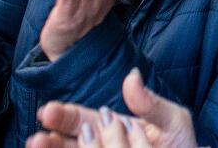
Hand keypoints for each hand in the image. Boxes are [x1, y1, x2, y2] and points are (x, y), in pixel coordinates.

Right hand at [27, 68, 196, 147]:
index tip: (47, 111)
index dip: (64, 116)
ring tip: (37, 146)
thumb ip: (151, 103)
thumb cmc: (180, 144)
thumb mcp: (172, 120)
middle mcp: (102, 145)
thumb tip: (131, 77)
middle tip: (37, 138)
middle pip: (69, 141)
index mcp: (113, 127)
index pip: (82, 120)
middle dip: (52, 139)